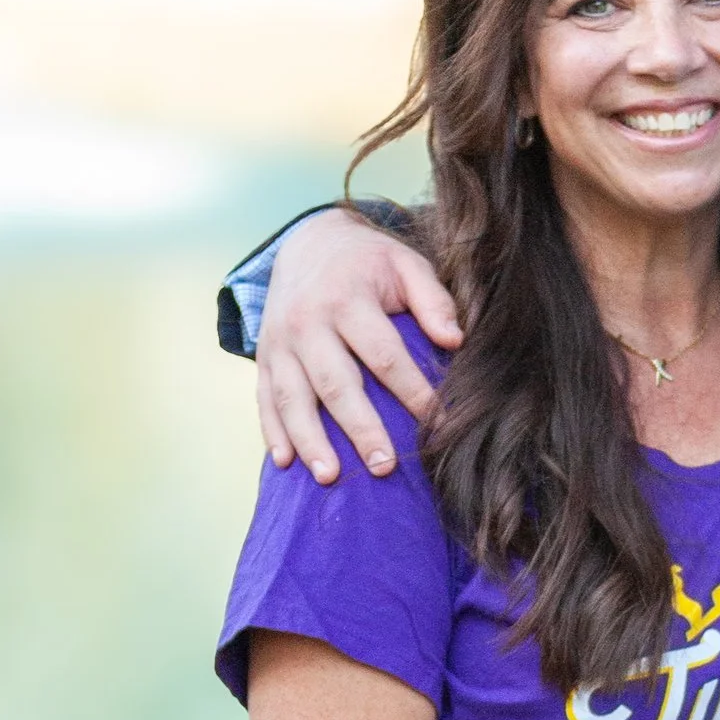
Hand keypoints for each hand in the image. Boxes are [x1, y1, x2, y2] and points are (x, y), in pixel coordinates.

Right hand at [257, 211, 464, 479]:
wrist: (308, 243)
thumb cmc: (369, 262)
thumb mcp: (404, 264)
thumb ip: (433, 299)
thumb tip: (455, 340)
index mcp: (346, 299)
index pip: (384, 354)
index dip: (413, 391)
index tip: (439, 424)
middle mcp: (308, 322)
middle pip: (336, 383)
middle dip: (360, 428)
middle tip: (384, 467)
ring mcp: (280, 343)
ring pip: (293, 397)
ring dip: (310, 440)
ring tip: (329, 476)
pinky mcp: (265, 358)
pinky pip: (264, 399)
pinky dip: (271, 432)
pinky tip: (284, 463)